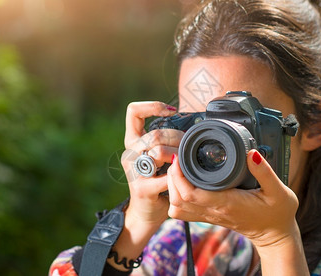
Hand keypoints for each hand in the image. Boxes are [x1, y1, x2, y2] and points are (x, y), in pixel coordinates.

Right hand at [122, 101, 183, 225]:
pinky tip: (183, 177)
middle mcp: (130, 154)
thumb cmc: (158, 182)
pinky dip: (178, 175)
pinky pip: (166, 175)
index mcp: (132, 142)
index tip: (171, 112)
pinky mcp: (142, 188)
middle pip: (154, 133)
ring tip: (185, 162)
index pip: (134, 111)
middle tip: (188, 147)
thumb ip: (167, 141)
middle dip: (177, 138)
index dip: (153, 106)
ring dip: (178, 155)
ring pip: (158, 151)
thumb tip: (191, 125)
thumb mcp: (159, 157)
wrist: (147, 213)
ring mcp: (134, 171)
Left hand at [167, 149, 298, 247]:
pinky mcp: (209, 216)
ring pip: (178, 208)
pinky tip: (182, 183)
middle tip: (178, 158)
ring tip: (178, 169)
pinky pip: (183, 212)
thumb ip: (264, 172)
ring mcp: (210, 215)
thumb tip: (251, 153)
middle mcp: (214, 211)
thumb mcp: (278, 191)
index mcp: (226, 203)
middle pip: (178, 200)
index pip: (191, 193)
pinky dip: (176, 198)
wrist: (275, 234)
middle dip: (172, 178)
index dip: (179, 176)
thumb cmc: (277, 213)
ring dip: (172, 188)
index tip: (180, 157)